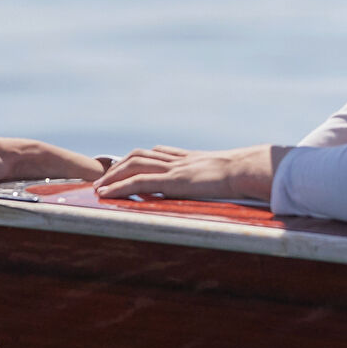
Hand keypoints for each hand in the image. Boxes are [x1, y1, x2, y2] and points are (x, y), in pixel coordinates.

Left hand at [90, 144, 282, 204]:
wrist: (247, 169)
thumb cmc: (245, 173)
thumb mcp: (228, 174)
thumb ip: (219, 176)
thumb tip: (230, 184)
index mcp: (190, 158)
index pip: (157, 153)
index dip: (138, 159)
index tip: (125, 166)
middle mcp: (178, 159)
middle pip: (140, 155)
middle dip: (119, 166)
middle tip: (103, 179)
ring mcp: (174, 168)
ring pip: (133, 164)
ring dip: (112, 176)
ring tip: (98, 188)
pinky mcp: (172, 180)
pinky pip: (138, 181)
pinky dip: (119, 186)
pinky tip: (106, 194)